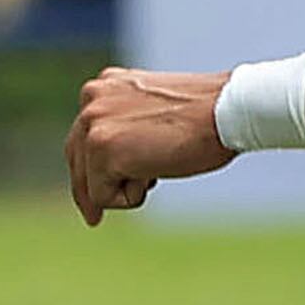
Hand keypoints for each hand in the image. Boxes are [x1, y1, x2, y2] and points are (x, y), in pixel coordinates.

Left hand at [68, 65, 237, 222]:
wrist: (227, 111)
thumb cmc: (207, 116)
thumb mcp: (156, 112)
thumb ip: (130, 125)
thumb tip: (117, 162)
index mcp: (104, 85)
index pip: (84, 135)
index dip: (89, 168)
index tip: (92, 193)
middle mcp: (91, 99)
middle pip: (77, 160)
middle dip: (89, 191)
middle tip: (93, 219)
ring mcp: (93, 125)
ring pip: (92, 182)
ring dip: (125, 189)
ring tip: (159, 169)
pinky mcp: (102, 151)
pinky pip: (104, 197)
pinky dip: (133, 197)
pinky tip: (158, 173)